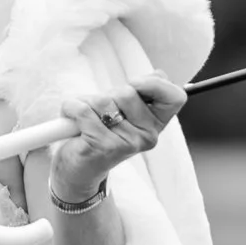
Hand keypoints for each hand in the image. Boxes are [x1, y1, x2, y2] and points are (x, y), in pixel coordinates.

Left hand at [48, 75, 185, 208]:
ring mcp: (126, 143)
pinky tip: (73, 122)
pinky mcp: (102, 146)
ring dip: (87, 103)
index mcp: (157, 124)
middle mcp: (147, 136)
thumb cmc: (101, 133)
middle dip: (108, 95)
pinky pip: (83, 110)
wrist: (79, 170)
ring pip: (103, 100)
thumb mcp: (125, 111)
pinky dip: (71, 109)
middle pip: (128, 92)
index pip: (174, 96)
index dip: (154, 83)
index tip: (134, 85)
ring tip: (86, 120)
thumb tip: (157, 74)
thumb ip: (142, 93)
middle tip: (101, 113)